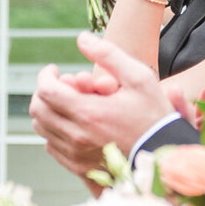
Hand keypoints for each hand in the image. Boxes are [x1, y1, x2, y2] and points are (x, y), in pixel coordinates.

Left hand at [29, 32, 175, 176]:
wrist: (165, 155)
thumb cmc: (154, 115)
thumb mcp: (139, 78)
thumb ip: (108, 55)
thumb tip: (81, 38)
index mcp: (89, 113)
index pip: (46, 91)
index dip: (46, 76)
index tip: (55, 70)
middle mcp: (77, 137)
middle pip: (38, 109)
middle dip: (44, 91)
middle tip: (60, 84)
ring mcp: (76, 155)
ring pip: (42, 128)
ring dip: (49, 110)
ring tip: (68, 101)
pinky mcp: (78, 167)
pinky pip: (51, 146)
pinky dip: (55, 131)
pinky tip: (73, 122)